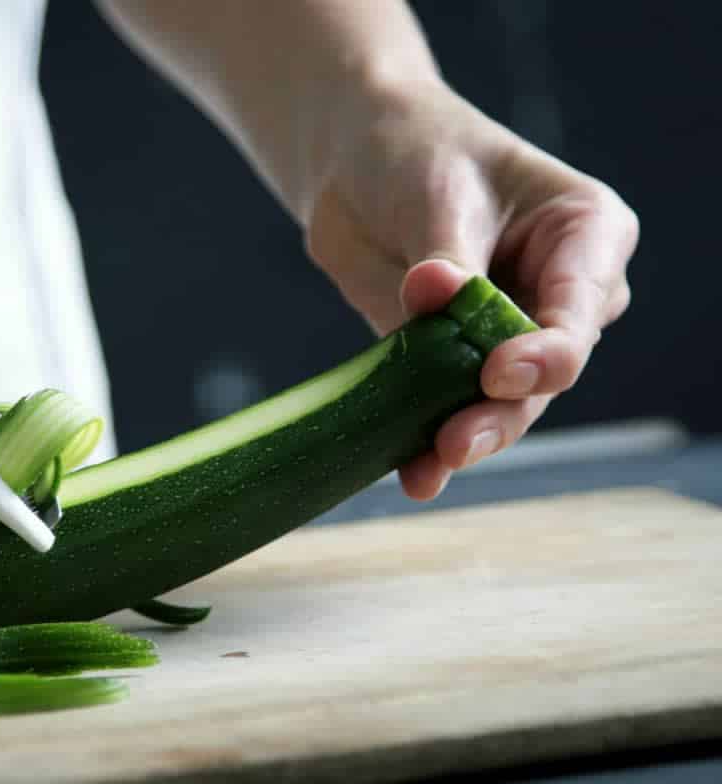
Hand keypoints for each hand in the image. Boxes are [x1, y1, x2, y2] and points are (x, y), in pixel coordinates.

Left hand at [305, 83, 638, 498]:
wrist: (354, 162)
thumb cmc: (419, 153)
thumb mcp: (440, 192)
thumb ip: (446, 256)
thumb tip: (435, 292)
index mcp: (587, 236)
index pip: (579, 308)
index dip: (546, 351)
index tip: (499, 373)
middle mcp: (560, 295)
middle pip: (544, 372)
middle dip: (502, 412)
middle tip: (456, 442)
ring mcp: (507, 335)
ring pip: (501, 403)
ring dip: (465, 437)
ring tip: (429, 465)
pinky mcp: (449, 362)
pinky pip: (444, 408)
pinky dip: (426, 441)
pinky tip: (412, 474)